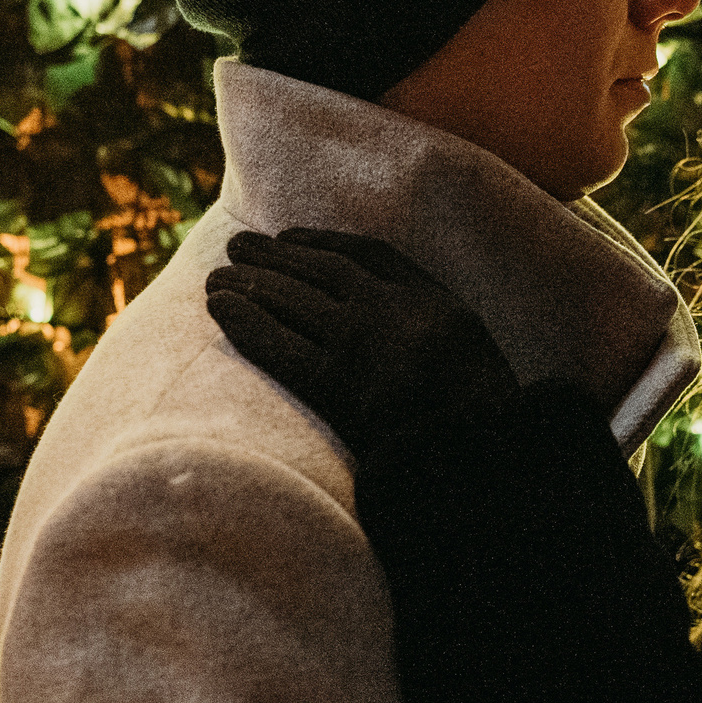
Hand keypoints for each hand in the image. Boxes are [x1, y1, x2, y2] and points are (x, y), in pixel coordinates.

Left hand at [204, 228, 519, 454]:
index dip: (323, 242)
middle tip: (238, 247)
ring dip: (248, 280)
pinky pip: (276, 342)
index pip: (369, 254)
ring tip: (217, 275)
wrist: (483, 464)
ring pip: (292, 297)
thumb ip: (439, 332)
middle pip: (320, 268)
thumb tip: (401, 324)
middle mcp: (394, 311)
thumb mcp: (477, 358)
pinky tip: (218, 308)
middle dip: (274, 254)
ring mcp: (362, 345)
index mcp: (435, 301)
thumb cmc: (484, 424)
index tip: (291, 238)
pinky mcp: (335, 385)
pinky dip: (243, 320)